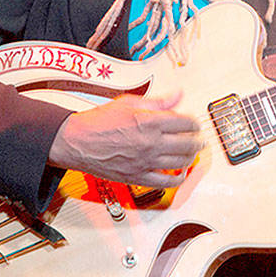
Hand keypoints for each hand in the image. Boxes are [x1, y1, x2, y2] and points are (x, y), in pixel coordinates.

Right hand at [49, 92, 202, 187]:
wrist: (76, 141)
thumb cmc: (98, 122)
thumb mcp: (129, 103)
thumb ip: (157, 101)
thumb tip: (177, 95)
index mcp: (149, 122)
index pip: (186, 122)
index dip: (194, 122)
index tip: (194, 122)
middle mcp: (150, 143)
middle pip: (188, 143)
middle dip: (198, 139)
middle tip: (199, 138)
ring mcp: (145, 161)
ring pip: (181, 162)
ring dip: (192, 156)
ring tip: (192, 152)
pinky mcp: (138, 177)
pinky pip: (166, 181)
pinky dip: (178, 178)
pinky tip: (181, 172)